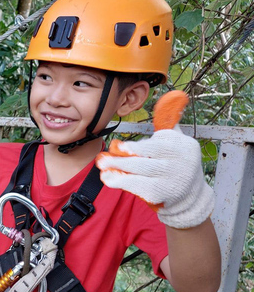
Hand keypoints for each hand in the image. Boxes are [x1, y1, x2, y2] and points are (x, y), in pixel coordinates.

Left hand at [96, 91, 212, 228]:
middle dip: (122, 157)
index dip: (135, 147)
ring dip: (118, 168)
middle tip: (103, 158)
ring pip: (140, 171)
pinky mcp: (161, 193)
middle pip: (145, 157)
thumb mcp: (177, 140)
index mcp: (183, 145)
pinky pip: (138, 186)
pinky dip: (121, 182)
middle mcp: (180, 162)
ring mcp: (171, 179)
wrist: (189, 195)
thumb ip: (169, 121)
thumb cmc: (176, 163)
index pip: (156, 144)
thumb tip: (172, 95)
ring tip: (103, 167)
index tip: (118, 147)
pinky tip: (109, 179)